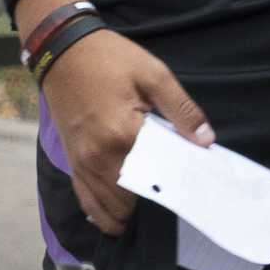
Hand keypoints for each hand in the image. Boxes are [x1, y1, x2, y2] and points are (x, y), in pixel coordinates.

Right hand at [40, 28, 214, 235]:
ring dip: (131, 211)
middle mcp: (100, 158)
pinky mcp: (72, 165)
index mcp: (124, 134)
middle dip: (154, 200)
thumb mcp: (154, 74)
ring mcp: (82, 165)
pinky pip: (87, 203)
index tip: (195, 185)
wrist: (63, 52)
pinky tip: (122, 216)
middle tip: (175, 192)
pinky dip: (105, 214)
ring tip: (153, 202)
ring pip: (110, 209)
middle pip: (134, 200)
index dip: (178, 184)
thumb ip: (182, 110)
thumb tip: (206, 140)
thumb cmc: (111, 60)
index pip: (159, 175)